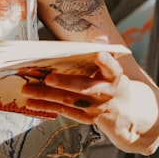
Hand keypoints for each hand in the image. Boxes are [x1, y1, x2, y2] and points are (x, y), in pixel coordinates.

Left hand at [22, 51, 158, 153]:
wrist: (130, 116)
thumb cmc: (117, 86)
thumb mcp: (117, 71)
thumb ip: (106, 56)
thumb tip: (97, 38)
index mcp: (116, 79)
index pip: (113, 68)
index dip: (107, 62)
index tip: (99, 54)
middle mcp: (107, 94)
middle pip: (84, 87)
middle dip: (66, 83)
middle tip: (48, 78)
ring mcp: (96, 109)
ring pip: (69, 101)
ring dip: (47, 96)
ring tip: (28, 90)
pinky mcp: (87, 118)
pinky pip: (64, 111)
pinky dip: (47, 107)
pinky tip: (32, 102)